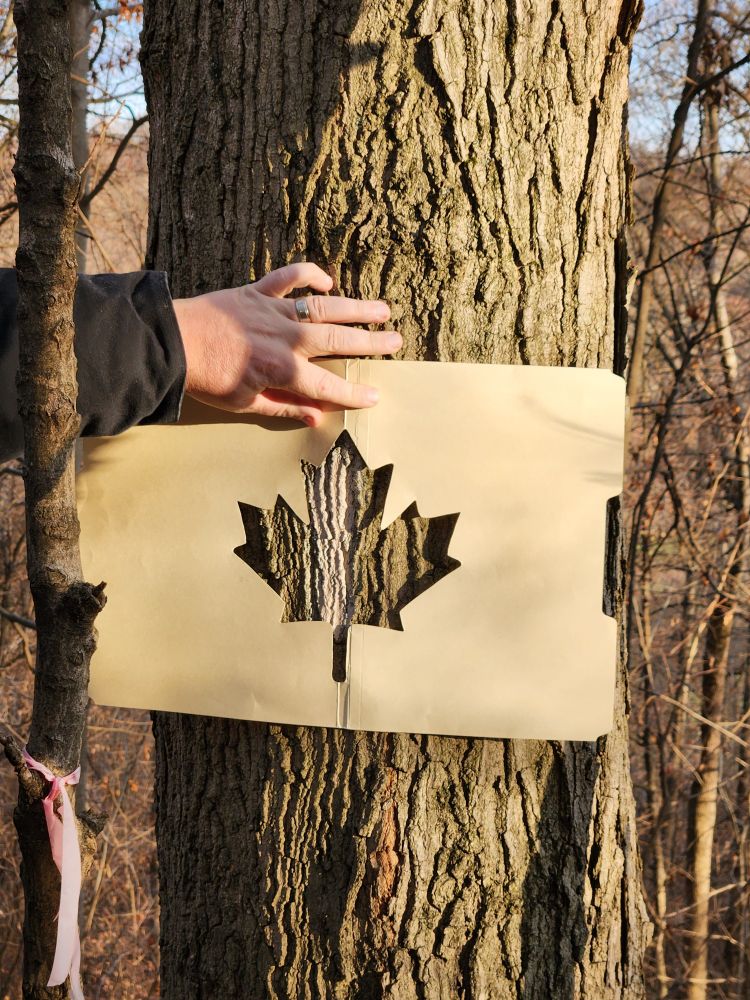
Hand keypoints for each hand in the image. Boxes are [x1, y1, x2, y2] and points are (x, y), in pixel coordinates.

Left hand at [172, 261, 400, 426]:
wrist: (171, 342)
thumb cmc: (205, 378)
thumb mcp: (244, 403)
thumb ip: (283, 408)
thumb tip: (315, 418)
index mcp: (282, 369)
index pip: (328, 385)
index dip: (353, 393)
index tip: (375, 396)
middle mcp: (285, 338)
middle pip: (337, 340)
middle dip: (370, 342)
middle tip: (396, 342)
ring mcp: (273, 310)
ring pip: (323, 307)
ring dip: (355, 308)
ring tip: (383, 310)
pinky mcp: (256, 291)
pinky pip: (288, 277)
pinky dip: (308, 275)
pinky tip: (327, 281)